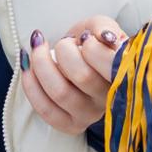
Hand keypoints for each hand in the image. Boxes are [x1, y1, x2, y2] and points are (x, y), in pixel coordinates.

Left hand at [21, 17, 125, 134]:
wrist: (81, 60)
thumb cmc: (92, 43)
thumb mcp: (101, 27)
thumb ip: (103, 27)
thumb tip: (103, 37)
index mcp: (124, 75)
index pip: (109, 63)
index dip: (91, 46)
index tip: (84, 38)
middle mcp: (110, 99)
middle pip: (82, 76)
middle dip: (65, 50)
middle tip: (64, 43)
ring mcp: (90, 115)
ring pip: (60, 92)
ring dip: (42, 64)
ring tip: (39, 48)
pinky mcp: (70, 125)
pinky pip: (45, 109)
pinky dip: (30, 83)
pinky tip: (27, 65)